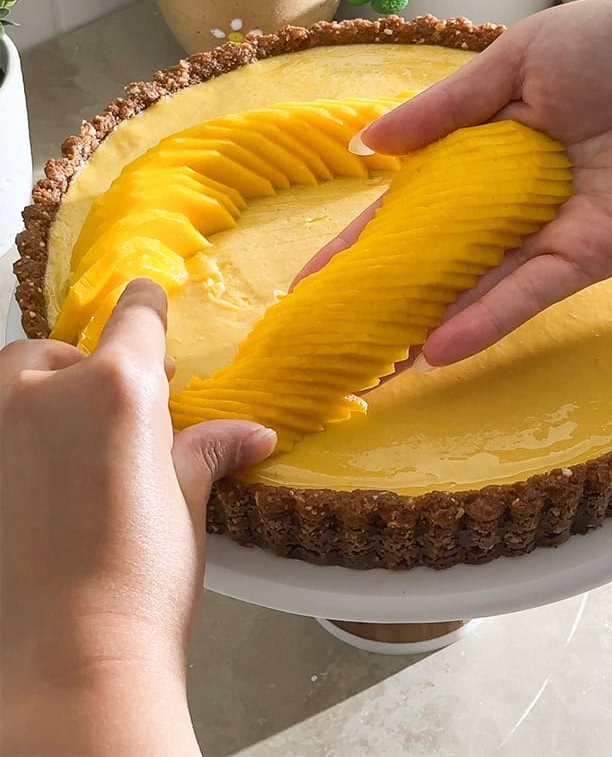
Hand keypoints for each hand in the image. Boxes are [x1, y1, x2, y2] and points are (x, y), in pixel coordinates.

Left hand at [0, 279, 275, 754]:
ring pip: (6, 392)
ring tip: (72, 451)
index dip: (145, 303)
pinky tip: (43, 492)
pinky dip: (17, 451)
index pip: (133, 318)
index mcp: (114, 388)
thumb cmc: (138, 578)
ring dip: (35, 407)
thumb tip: (251, 434)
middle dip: (78, 371)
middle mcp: (38, 397)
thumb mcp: (185, 506)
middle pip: (48, 353)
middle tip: (116, 412)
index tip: (147, 294)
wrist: (69, 654)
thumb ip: (203, 453)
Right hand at [298, 0, 611, 366]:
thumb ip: (448, 108)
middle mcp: (515, 196)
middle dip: (385, 295)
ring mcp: (552, 229)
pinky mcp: (594, 251)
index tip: (311, 278)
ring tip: (369, 362)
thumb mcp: (520, 59)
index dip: (364, 237)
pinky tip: (440, 346)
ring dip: (427, 321)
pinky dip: (489, 316)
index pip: (414, 201)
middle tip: (325, 337)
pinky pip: (534, 289)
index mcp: (490, 145)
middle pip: (439, 254)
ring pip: (478, 284)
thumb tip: (366, 146)